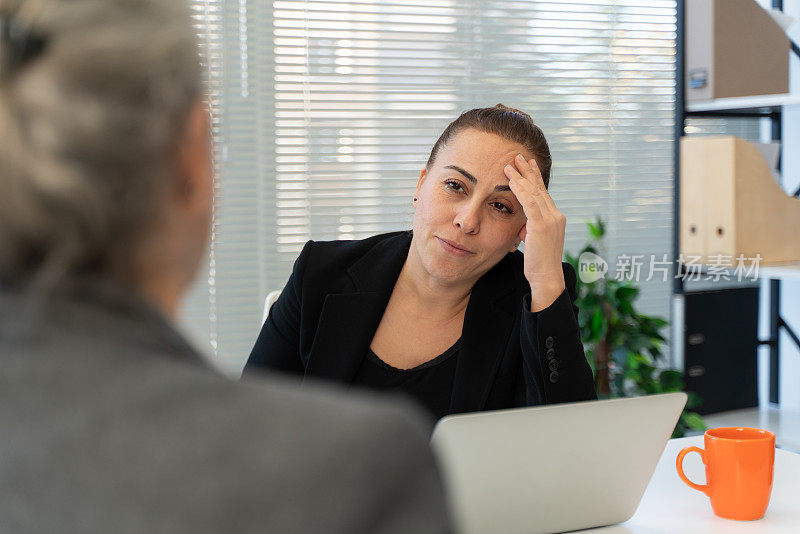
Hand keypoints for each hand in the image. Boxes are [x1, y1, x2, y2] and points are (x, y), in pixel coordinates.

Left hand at [504, 154, 565, 310]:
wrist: (546, 278)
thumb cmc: (538, 264)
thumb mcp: (534, 242)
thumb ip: (529, 230)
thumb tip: (522, 226)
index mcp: (555, 218)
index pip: (543, 194)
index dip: (535, 179)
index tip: (528, 166)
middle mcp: (556, 216)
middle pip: (540, 188)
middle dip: (528, 171)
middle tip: (518, 156)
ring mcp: (551, 220)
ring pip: (534, 192)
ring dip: (520, 177)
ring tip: (509, 164)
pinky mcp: (542, 225)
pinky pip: (529, 202)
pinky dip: (520, 190)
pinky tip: (511, 181)